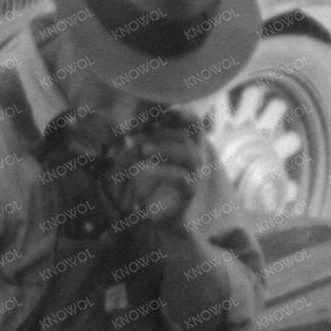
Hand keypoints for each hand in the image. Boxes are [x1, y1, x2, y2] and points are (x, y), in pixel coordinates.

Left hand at [120, 109, 206, 226]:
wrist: (162, 216)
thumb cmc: (154, 184)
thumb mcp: (148, 159)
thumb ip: (145, 143)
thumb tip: (133, 132)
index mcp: (190, 145)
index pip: (194, 123)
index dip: (181, 114)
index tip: (160, 114)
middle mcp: (197, 156)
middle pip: (184, 135)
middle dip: (157, 134)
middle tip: (132, 138)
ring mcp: (196, 173)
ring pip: (186, 152)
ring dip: (161, 147)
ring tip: (140, 149)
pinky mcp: (190, 189)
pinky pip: (179, 176)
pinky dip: (159, 170)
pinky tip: (141, 168)